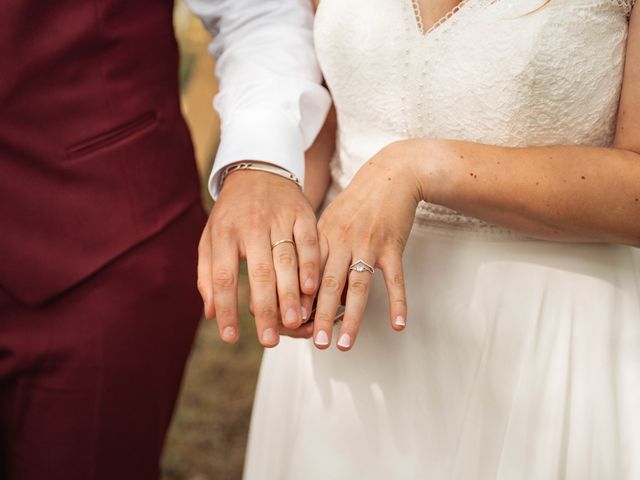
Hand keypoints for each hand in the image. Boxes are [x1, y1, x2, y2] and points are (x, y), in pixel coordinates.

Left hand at [198, 170, 319, 346]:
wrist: (258, 170)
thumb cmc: (232, 213)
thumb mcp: (211, 238)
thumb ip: (208, 274)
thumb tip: (211, 314)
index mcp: (224, 232)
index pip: (223, 276)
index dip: (227, 309)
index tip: (231, 337)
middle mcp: (251, 224)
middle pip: (259, 272)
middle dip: (265, 309)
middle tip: (268, 340)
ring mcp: (279, 218)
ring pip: (286, 260)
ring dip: (290, 294)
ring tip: (293, 322)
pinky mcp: (303, 213)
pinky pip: (310, 242)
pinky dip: (312, 266)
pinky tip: (312, 290)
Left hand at [312, 141, 421, 350]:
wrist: (390, 175)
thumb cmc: (357, 203)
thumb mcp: (331, 222)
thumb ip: (319, 252)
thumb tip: (309, 292)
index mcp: (321, 236)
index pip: (305, 274)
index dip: (298, 300)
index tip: (289, 326)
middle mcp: (341, 240)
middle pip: (328, 284)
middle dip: (319, 316)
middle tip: (315, 344)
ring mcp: (367, 243)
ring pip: (358, 286)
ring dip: (352, 317)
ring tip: (345, 344)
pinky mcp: (392, 245)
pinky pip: (395, 279)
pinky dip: (398, 302)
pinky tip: (399, 324)